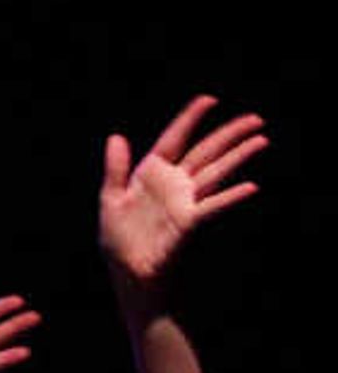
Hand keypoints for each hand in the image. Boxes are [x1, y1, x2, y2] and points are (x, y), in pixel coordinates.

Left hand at [99, 94, 264, 294]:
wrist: (126, 273)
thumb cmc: (119, 240)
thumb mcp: (111, 199)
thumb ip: (115, 169)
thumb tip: (116, 136)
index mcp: (152, 175)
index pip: (174, 139)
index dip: (190, 119)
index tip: (209, 99)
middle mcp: (174, 185)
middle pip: (205, 152)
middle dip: (228, 135)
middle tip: (256, 119)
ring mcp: (185, 203)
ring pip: (215, 173)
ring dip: (238, 157)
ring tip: (260, 140)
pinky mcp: (188, 224)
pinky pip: (211, 207)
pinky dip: (230, 197)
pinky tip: (250, 187)